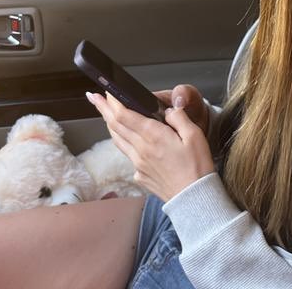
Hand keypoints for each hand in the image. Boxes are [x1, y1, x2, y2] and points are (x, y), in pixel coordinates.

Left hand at [87, 91, 214, 201]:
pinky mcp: (140, 175)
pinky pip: (128, 155)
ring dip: (109, 125)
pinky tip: (127, 139)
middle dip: (103, 109)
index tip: (106, 92)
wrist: (194, 199)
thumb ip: (179, 118)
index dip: (112, 102)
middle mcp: (141, 149)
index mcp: (153, 136)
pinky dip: (124, 142)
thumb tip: (167, 111)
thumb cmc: (197, 167)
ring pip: (118, 140)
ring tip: (105, 114)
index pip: (124, 115)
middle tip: (94, 97)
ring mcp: (138, 164)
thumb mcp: (195, 135)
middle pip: (115, 125)